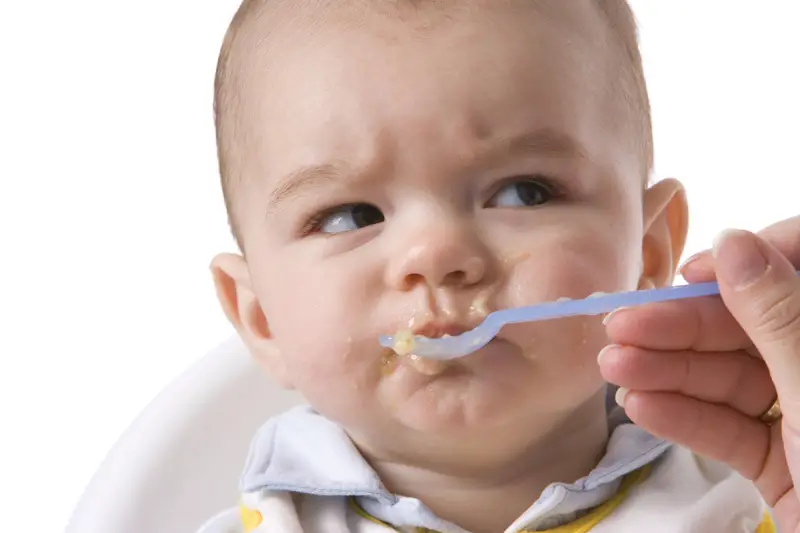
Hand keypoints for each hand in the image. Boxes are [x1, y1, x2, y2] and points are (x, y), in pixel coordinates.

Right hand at [599, 216, 799, 531]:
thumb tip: (733, 242)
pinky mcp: (781, 461)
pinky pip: (729, 429)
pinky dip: (684, 419)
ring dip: (667, 374)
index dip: (745, 265)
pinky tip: (641, 406)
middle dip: (679, 329)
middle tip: (617, 328)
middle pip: (747, 329)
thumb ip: (779, 315)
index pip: (796, 269)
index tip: (692, 276)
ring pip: (729, 380)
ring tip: (612, 370)